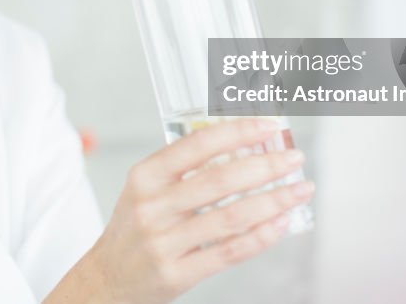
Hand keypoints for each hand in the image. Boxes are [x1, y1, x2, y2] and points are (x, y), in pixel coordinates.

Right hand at [47, 118, 313, 303]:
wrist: (107, 279)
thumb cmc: (134, 229)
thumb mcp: (145, 190)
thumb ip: (183, 170)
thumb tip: (241, 147)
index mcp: (145, 177)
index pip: (197, 145)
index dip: (237, 132)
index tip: (267, 126)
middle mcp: (152, 207)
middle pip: (219, 180)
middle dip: (265, 166)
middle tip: (293, 157)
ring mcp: (164, 242)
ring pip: (230, 217)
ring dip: (273, 201)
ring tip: (299, 189)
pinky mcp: (177, 274)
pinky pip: (229, 252)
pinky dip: (261, 236)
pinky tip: (280, 223)